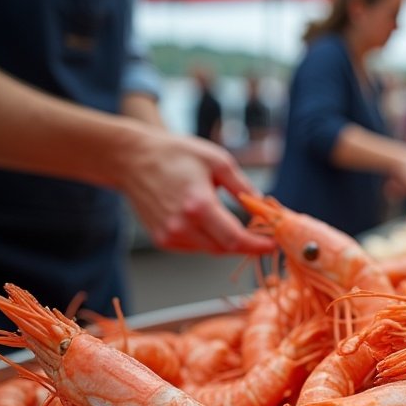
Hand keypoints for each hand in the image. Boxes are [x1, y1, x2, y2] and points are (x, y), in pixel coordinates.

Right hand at [118, 127, 276, 253]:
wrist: (132, 159)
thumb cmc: (175, 155)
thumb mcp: (218, 161)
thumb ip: (243, 187)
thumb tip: (263, 206)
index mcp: (198, 205)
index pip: (234, 239)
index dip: (257, 246)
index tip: (273, 244)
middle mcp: (181, 226)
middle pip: (225, 249)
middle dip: (247, 244)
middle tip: (262, 234)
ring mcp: (169, 235)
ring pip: (210, 250)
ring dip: (228, 242)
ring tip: (238, 224)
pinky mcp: (162, 240)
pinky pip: (195, 247)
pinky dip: (209, 239)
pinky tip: (211, 223)